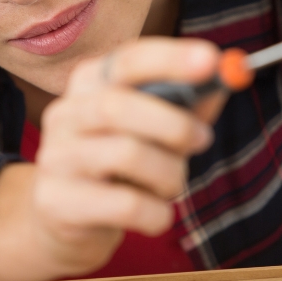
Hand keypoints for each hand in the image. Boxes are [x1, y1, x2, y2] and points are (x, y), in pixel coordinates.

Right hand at [0, 38, 219, 280]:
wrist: (68, 221)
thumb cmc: (121, 165)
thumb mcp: (155, 128)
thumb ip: (188, 102)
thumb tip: (225, 79)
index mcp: (90, 83)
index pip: (127, 60)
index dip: (170, 59)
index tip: (211, 61)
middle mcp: (65, 113)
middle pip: (118, 106)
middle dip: (174, 124)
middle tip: (204, 139)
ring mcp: (56, 157)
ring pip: (125, 155)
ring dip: (169, 173)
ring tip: (173, 185)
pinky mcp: (57, 202)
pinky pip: (124, 205)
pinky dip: (157, 213)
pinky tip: (156, 215)